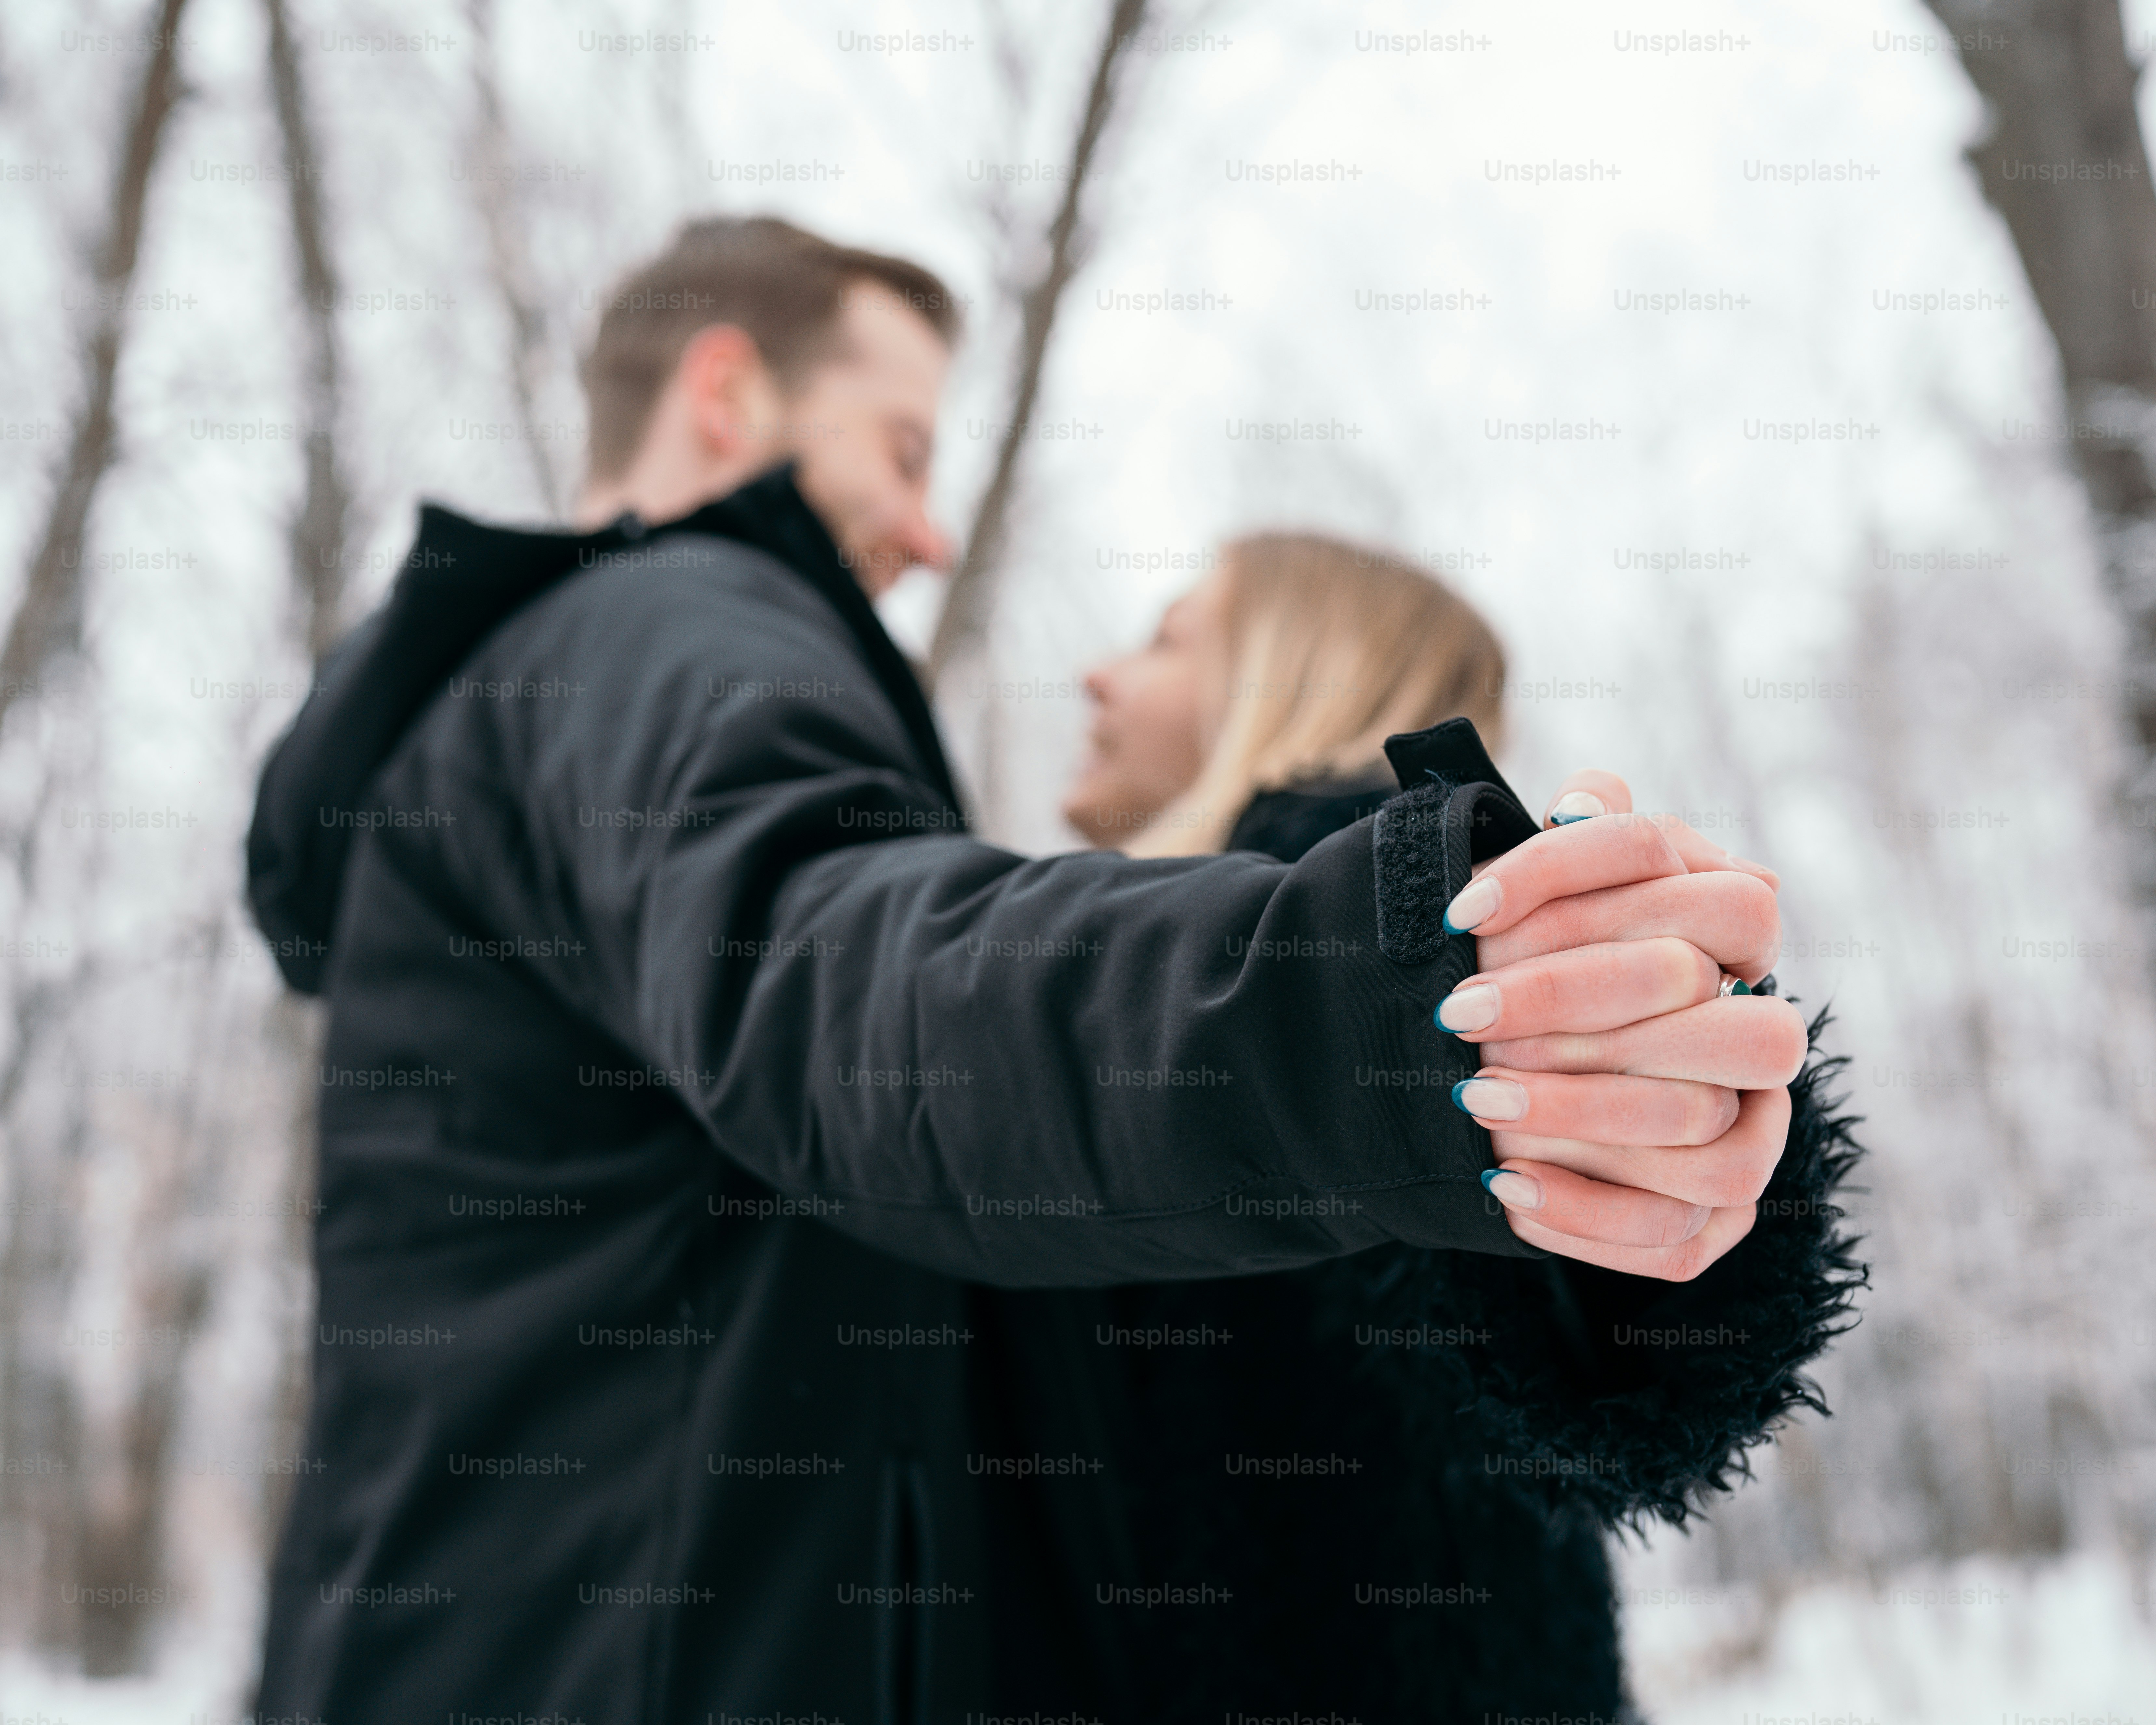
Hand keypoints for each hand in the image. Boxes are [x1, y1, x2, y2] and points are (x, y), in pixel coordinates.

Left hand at [1437, 772, 1803, 1279]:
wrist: (1494, 1070)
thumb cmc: (1520, 962)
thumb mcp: (1534, 900)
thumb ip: (1572, 844)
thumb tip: (1588, 796)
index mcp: (1740, 952)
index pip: (1731, 903)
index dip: (1585, 888)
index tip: (1462, 912)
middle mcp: (1763, 1042)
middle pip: (1732, 1027)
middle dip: (1581, 1010)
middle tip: (1460, 1017)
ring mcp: (1751, 1137)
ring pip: (1708, 1137)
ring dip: (1578, 1118)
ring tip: (1471, 1100)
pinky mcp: (1710, 1220)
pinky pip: (1674, 1239)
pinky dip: (1582, 1216)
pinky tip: (1501, 1187)